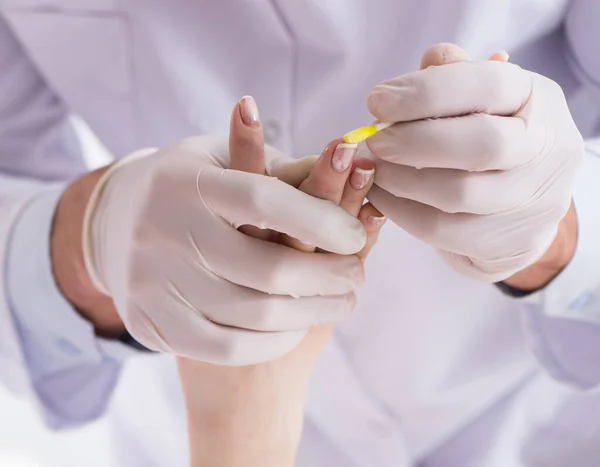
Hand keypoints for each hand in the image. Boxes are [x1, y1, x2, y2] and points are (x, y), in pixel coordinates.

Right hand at [74, 131, 367, 364]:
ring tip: (340, 301)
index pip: (264, 200)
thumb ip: (281, 170)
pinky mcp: (151, 322)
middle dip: (328, 276)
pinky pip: (227, 347)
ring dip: (312, 313)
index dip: (321, 220)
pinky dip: (273, 342)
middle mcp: (165, 230)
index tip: (355, 236)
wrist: (115, 223)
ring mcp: (153, 282)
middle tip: (355, 276)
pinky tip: (297, 327)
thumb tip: (350, 169)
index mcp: (188, 181)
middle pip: (266, 269)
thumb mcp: (224, 160)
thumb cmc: (191, 186)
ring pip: (253, 314)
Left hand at [364, 43, 583, 282]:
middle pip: (481, 144)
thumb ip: (452, 77)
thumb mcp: (478, 99)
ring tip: (372, 169)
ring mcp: (534, 200)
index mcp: (537, 98)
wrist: (520, 204)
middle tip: (374, 140)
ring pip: (459, 193)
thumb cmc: (485, 137)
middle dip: (414, 141)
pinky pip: (445, 230)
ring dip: (401, 180)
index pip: (486, 85)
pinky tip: (382, 196)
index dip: (425, 93)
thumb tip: (426, 64)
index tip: (376, 101)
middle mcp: (546, 148)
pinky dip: (403, 212)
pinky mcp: (512, 240)